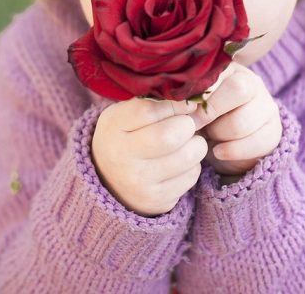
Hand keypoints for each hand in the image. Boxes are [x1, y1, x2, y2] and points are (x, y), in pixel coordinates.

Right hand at [92, 97, 207, 216]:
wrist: (108, 179)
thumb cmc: (124, 136)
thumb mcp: (126, 113)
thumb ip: (156, 103)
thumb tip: (197, 105)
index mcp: (114, 129)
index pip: (149, 111)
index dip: (174, 104)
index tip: (184, 103)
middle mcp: (123, 159)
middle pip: (171, 136)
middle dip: (188, 125)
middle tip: (186, 125)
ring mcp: (140, 184)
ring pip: (189, 156)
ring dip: (195, 145)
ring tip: (184, 143)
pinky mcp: (158, 200)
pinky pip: (192, 175)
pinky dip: (192, 165)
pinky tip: (178, 162)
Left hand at [188, 62, 281, 179]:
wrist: (221, 144)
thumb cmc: (200, 118)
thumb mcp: (191, 105)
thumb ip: (186, 97)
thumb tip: (180, 102)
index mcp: (228, 69)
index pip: (219, 70)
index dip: (201, 89)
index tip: (185, 107)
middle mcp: (252, 81)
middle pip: (238, 89)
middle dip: (212, 110)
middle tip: (196, 124)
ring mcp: (266, 105)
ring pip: (243, 121)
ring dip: (220, 133)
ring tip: (209, 136)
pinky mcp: (274, 130)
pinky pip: (256, 142)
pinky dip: (232, 151)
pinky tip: (218, 152)